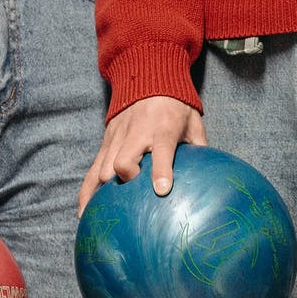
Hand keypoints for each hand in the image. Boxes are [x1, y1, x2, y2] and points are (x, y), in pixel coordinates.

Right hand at [80, 96, 207, 211]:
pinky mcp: (106, 142)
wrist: (146, 79)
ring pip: (103, 167)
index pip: (161, 150)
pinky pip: (92, 169)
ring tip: (102, 217)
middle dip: (126, 182)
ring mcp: (117, 137)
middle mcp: (136, 133)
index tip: (161, 190)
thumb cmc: (176, 107)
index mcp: (163, 128)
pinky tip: (86, 212)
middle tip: (134, 199)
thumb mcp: (193, 123)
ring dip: (105, 192)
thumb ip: (199, 149)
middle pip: (122, 162)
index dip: (161, 171)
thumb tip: (210, 179)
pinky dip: (88, 191)